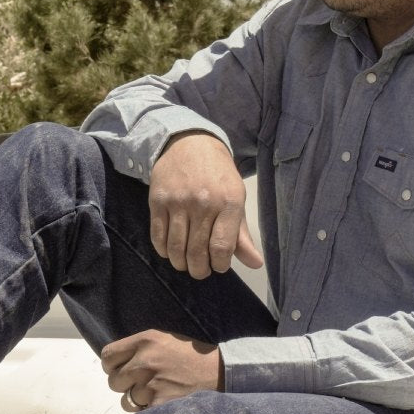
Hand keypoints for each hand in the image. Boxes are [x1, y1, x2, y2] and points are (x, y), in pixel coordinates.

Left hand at [101, 329, 222, 410]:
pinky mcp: (159, 404)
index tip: (121, 370)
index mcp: (145, 340)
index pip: (108, 356)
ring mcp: (151, 384)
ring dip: (137, 400)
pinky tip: (163, 402)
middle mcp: (144, 361)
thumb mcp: (163, 339)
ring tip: (156, 393)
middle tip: (142, 383)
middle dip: (125, 384)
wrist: (219, 371)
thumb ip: (138, 348)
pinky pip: (140, 412)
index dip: (113, 366)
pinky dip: (148, 411)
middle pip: (113, 380)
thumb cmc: (190, 355)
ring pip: (126, 400)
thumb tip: (114, 363)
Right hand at [149, 131, 263, 278]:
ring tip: (186, 263)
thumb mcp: (236, 199)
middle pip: (198, 252)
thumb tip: (255, 264)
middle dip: (199, 270)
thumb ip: (242, 234)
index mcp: (229, 202)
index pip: (223, 247)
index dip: (220, 264)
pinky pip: (158, 237)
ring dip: (181, 263)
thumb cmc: (218, 176)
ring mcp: (179, 202)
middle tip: (201, 270)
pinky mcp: (158, 201)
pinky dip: (164, 251)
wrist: (191, 143)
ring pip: (176, 248)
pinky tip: (171, 251)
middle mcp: (204, 202)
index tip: (219, 266)